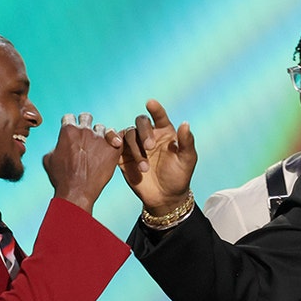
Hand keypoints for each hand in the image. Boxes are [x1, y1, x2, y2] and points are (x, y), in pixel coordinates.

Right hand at [42, 113, 121, 213]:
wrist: (77, 192)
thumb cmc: (61, 178)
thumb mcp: (49, 159)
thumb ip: (56, 145)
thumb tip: (60, 143)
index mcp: (68, 130)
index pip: (69, 117)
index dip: (69, 124)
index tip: (71, 133)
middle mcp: (85, 130)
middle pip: (86, 116)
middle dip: (85, 123)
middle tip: (85, 135)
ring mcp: (101, 138)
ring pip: (102, 128)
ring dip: (99, 135)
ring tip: (96, 148)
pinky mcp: (114, 148)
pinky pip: (116, 137)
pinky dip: (113, 142)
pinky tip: (109, 148)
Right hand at [108, 99, 196, 214]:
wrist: (165, 198)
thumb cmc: (179, 177)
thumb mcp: (187, 160)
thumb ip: (187, 142)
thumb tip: (185, 123)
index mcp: (165, 132)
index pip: (159, 116)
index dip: (155, 109)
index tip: (151, 103)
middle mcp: (149, 135)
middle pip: (141, 122)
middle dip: (144, 132)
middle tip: (150, 147)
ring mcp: (135, 145)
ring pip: (128, 134)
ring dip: (135, 149)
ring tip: (144, 168)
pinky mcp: (123, 156)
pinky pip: (114, 143)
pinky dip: (112, 140)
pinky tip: (116, 146)